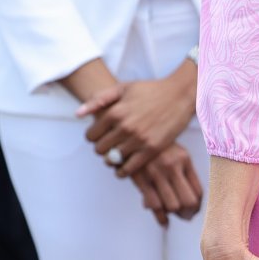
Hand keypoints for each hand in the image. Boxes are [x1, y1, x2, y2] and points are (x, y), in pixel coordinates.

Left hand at [78, 67, 196, 175]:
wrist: (180, 95)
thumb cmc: (151, 90)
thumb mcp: (123, 88)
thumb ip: (99, 99)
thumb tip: (78, 114)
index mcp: (115, 112)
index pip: (91, 135)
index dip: (92, 137)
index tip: (98, 137)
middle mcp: (125, 127)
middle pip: (100, 149)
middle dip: (101, 149)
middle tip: (108, 147)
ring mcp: (139, 139)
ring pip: (113, 160)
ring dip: (112, 160)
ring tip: (116, 155)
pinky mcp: (152, 149)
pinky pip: (130, 168)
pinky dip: (123, 171)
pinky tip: (123, 168)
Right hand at [130, 142, 203, 225]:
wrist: (129, 133)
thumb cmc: (154, 146)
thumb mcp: (174, 152)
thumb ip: (183, 172)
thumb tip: (193, 200)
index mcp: (184, 159)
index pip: (198, 190)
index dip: (198, 205)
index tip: (194, 210)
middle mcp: (172, 166)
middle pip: (188, 201)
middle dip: (188, 213)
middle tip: (185, 216)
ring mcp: (156, 172)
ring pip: (172, 205)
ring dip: (173, 215)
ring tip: (172, 216)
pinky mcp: (140, 178)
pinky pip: (154, 204)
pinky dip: (160, 217)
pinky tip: (163, 222)